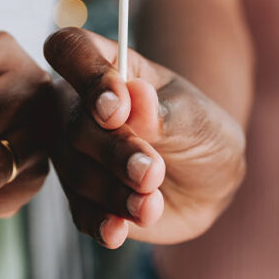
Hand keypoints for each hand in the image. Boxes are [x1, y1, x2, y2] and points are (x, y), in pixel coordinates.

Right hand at [44, 27, 245, 248]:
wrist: (208, 179)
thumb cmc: (200, 130)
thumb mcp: (195, 117)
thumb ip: (162, 113)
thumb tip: (135, 97)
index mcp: (104, 64)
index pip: (70, 49)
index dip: (85, 74)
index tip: (118, 108)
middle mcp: (78, 104)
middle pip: (72, 120)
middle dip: (112, 151)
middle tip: (152, 172)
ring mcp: (75, 151)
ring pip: (74, 169)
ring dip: (113, 190)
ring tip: (152, 204)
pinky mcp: (82, 195)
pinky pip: (79, 210)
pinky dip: (100, 221)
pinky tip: (119, 229)